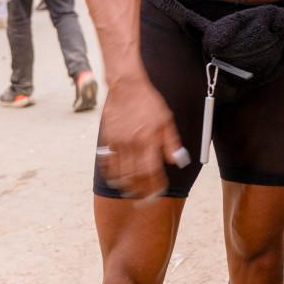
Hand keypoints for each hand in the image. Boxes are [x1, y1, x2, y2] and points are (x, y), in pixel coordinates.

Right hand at [98, 77, 188, 199]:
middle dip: (140, 191)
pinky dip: (111, 174)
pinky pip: (107, 162)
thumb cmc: (149, 102)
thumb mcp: (167, 120)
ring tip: (130, 191)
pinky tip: (116, 177)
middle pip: (134, 177)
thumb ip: (171, 143)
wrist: (127, 86)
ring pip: (119, 173)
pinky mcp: (107, 139)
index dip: (154, 186)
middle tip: (143, 198)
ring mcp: (118, 142)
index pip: (151, 172)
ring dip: (125, 185)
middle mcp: (132, 143)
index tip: (156, 194)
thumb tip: (176, 161)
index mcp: (149, 140)